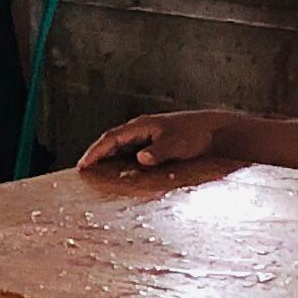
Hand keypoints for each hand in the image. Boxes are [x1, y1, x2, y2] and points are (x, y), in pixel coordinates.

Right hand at [81, 109, 237, 174]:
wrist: (215, 130)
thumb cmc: (195, 135)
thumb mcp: (176, 145)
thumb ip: (158, 151)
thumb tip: (141, 158)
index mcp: (141, 125)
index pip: (111, 137)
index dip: (95, 151)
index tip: (83, 164)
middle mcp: (141, 128)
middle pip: (112, 140)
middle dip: (96, 153)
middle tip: (83, 169)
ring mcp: (148, 134)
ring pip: (121, 145)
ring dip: (107, 156)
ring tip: (95, 171)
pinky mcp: (155, 142)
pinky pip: (131, 150)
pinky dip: (121, 158)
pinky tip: (120, 170)